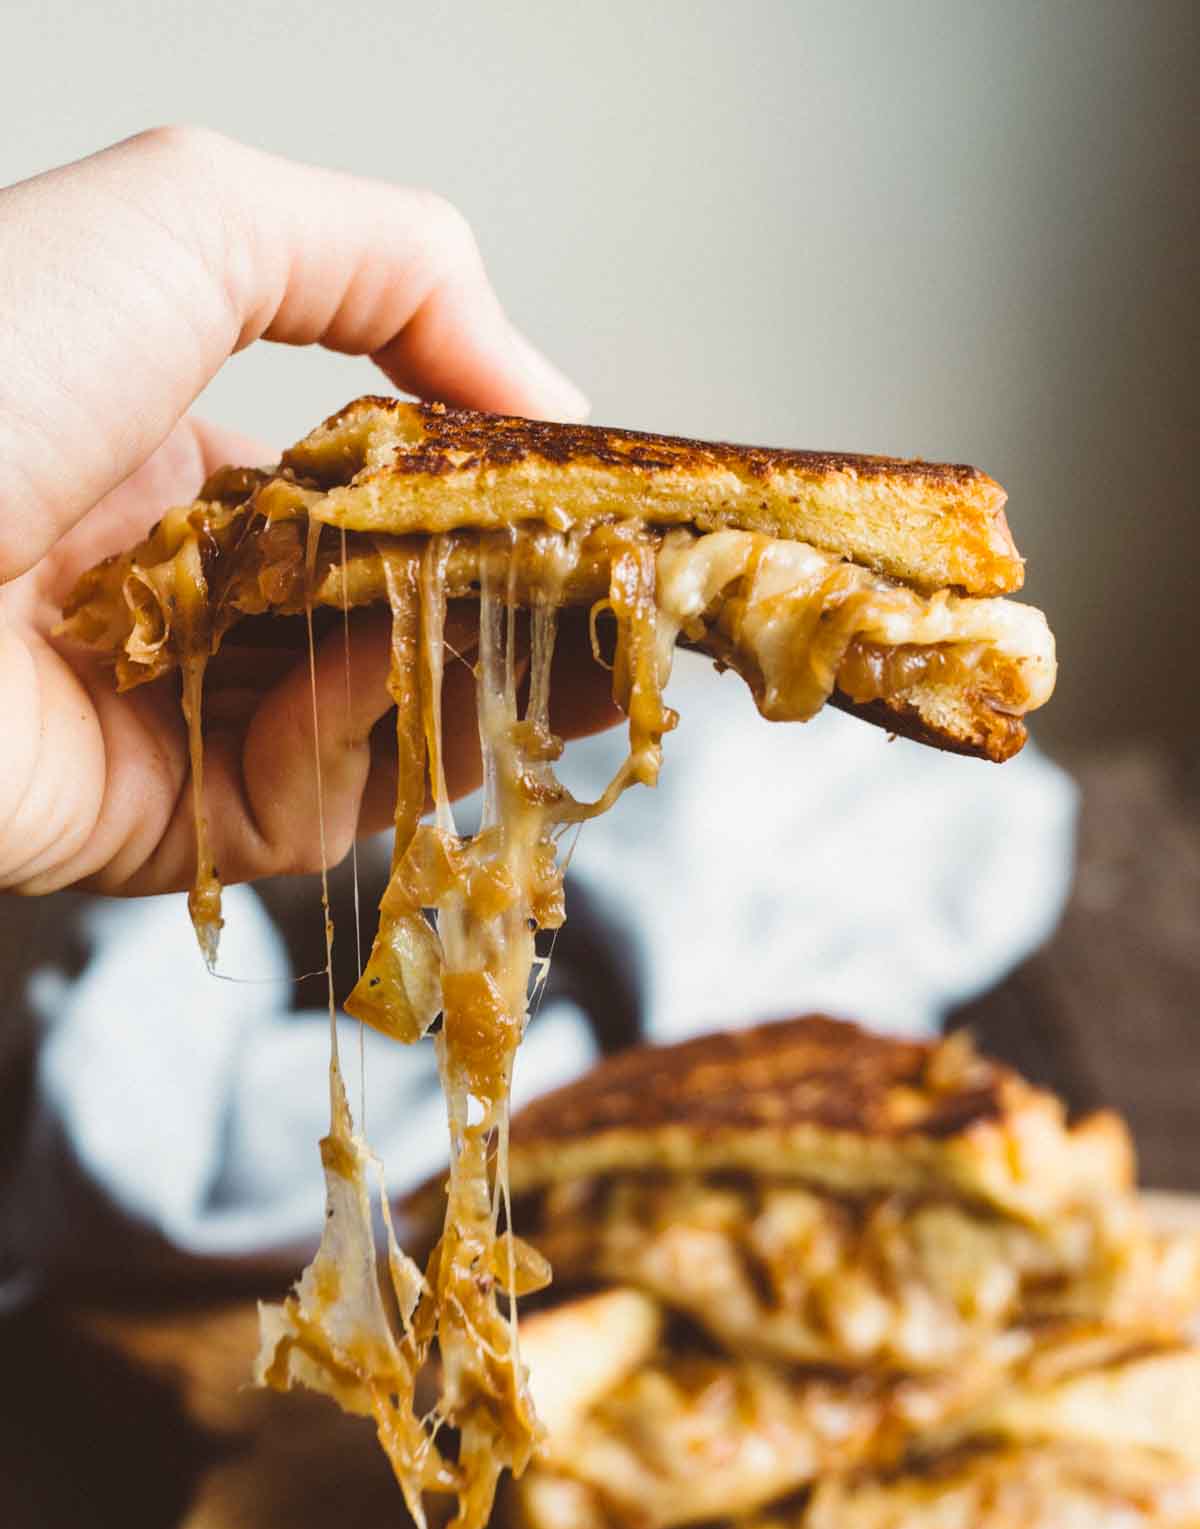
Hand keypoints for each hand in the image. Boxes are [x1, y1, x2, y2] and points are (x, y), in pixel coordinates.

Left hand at [0, 128, 617, 897]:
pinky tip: (370, 675)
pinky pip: (321, 798)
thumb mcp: (196, 222)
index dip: (499, 504)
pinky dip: (365, 736)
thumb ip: (396, 266)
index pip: (383, 497)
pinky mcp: (175, 824)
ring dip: (474, 677)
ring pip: (382, 723)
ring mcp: (185, 717)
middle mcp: (193, 598)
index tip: (602, 509)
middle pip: (400, 620)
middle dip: (521, 612)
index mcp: (184, 462)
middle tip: (626, 604)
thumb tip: (550, 391)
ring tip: (557, 638)